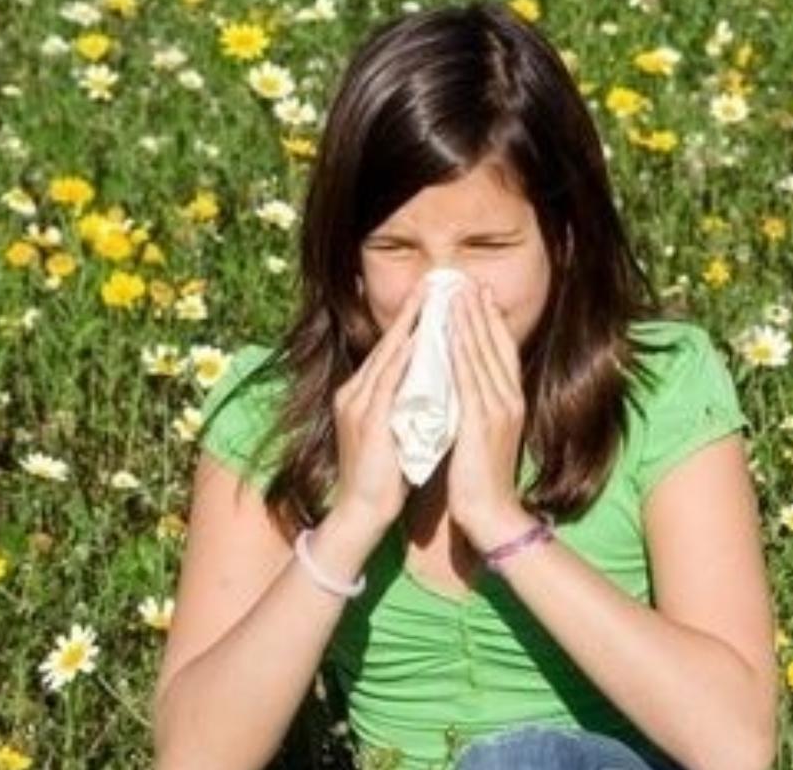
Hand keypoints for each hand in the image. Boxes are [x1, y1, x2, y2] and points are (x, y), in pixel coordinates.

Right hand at [331, 277, 428, 530]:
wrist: (362, 512)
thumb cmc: (385, 475)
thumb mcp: (397, 428)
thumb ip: (408, 402)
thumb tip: (432, 380)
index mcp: (362, 394)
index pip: (392, 349)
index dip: (413, 320)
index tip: (437, 295)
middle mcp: (355, 392)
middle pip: (388, 343)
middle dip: (413, 311)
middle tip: (436, 281)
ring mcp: (358, 405)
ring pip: (387, 356)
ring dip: (410, 325)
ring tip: (431, 298)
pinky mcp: (366, 421)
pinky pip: (386, 383)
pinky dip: (402, 360)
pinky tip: (418, 340)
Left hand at [444, 279, 530, 549]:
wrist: (491, 513)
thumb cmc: (482, 479)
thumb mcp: (484, 434)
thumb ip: (477, 406)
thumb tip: (463, 385)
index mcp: (511, 402)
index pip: (503, 351)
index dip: (492, 320)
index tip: (480, 294)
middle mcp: (509, 400)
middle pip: (496, 345)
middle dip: (482, 311)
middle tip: (468, 280)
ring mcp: (498, 410)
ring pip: (483, 355)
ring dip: (470, 322)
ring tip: (458, 294)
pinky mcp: (481, 422)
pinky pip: (470, 379)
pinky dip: (462, 352)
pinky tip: (452, 332)